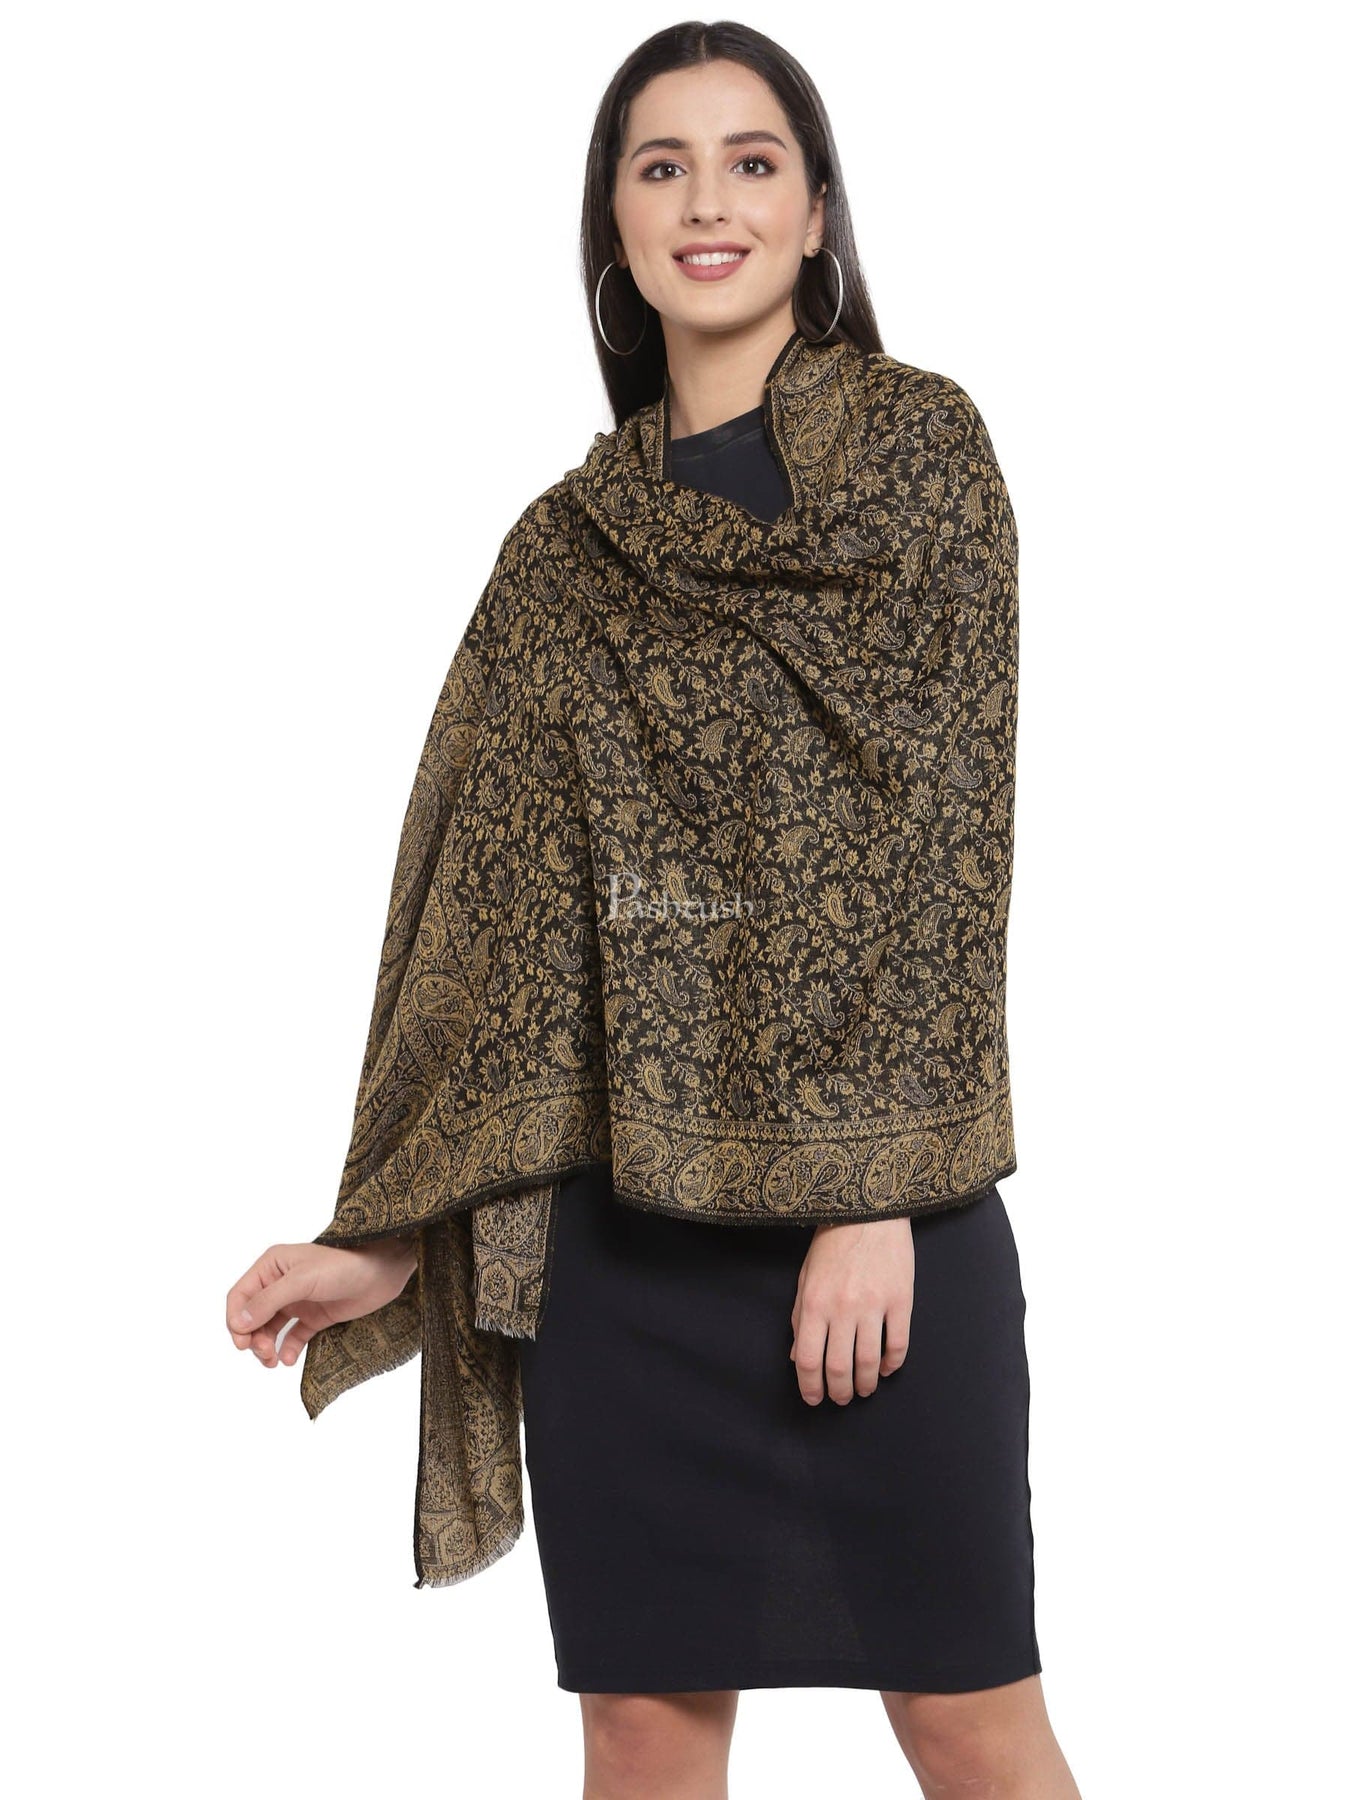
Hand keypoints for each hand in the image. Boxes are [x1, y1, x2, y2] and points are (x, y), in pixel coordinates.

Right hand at [225, 1235, 417, 1368]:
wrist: (383, 1272)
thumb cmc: (342, 1267)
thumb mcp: (302, 1281)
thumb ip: (268, 1301)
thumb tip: (238, 1323)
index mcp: (272, 1266)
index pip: (240, 1296)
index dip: (236, 1320)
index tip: (242, 1342)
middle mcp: (281, 1283)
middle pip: (252, 1317)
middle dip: (253, 1338)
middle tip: (264, 1354)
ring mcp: (298, 1301)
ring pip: (269, 1330)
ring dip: (266, 1347)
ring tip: (274, 1361)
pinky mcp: (315, 1316)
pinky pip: (292, 1337)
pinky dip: (287, 1350)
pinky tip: (289, 1359)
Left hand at [789, 1217, 913, 1405]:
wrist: (868, 1210)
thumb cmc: (832, 1243)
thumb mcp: (806, 1277)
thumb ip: (799, 1317)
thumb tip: (797, 1357)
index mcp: (814, 1303)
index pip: (808, 1359)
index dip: (810, 1387)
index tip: (814, 1399)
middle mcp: (842, 1308)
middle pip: (838, 1368)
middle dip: (838, 1392)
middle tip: (841, 1399)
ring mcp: (874, 1305)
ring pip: (869, 1362)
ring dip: (865, 1384)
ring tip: (864, 1389)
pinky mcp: (901, 1300)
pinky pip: (898, 1344)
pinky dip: (892, 1364)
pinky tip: (887, 1369)